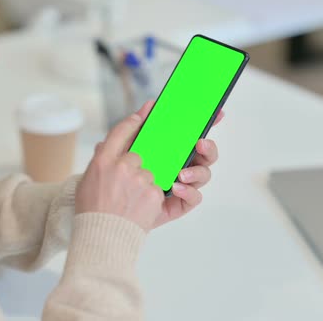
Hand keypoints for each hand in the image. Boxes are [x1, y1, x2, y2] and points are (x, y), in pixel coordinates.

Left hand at [76, 100, 222, 231]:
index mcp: (168, 150)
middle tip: (199, 144)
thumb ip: (131, 127)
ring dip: (197, 170)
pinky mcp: (179, 204)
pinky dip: (188, 191)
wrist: (104, 217)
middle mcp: (178, 165)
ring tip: (181, 173)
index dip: (208, 122)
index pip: (191, 134)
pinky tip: (175, 187)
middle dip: (208, 147)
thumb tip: (149, 105)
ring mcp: (181, 185)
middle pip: (204, 154)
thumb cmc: (111, 183)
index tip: (218, 113)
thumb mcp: (116, 151)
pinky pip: (194, 198)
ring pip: (203, 174)